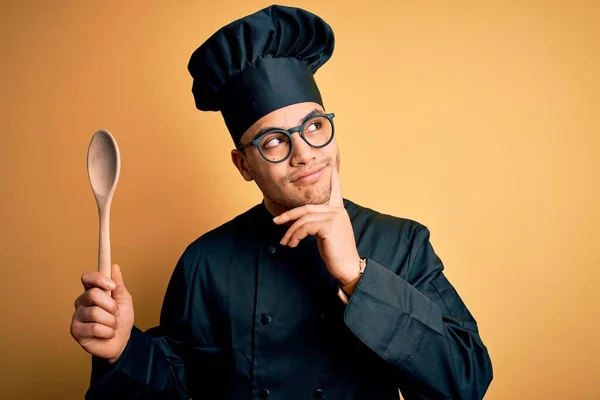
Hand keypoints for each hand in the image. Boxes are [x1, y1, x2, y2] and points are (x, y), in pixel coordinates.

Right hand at [70, 264, 133, 362]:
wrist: (122, 341)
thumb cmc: (121, 319)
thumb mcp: (124, 300)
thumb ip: (118, 284)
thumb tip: (115, 266)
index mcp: (92, 291)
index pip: (87, 277)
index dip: (98, 279)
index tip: (112, 286)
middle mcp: (82, 301)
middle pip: (93, 294)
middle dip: (111, 305)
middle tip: (116, 313)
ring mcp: (77, 316)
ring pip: (95, 313)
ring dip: (111, 321)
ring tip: (112, 325)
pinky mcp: (76, 331)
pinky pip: (94, 328)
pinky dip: (107, 332)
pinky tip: (107, 334)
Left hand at [274, 164, 360, 284]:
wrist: (348, 267)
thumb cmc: (336, 253)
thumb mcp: (326, 234)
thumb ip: (318, 223)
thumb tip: (299, 222)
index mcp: (338, 211)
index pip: (336, 191)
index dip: (333, 179)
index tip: (331, 167)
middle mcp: (338, 211)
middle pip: (307, 207)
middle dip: (289, 214)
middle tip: (275, 221)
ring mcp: (334, 217)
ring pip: (303, 219)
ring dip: (290, 232)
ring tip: (285, 243)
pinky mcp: (329, 226)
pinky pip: (305, 227)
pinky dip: (295, 236)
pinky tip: (293, 244)